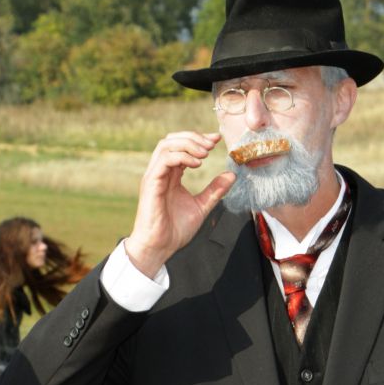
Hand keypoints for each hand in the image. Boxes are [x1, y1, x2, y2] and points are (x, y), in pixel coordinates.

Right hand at [125, 131, 236, 276]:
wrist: (160, 247)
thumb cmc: (175, 230)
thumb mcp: (202, 206)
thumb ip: (215, 190)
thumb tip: (232, 175)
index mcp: (170, 175)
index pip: (181, 147)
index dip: (198, 139)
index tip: (217, 139)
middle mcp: (160, 172)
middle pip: (171, 140)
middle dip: (193, 137)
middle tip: (212, 144)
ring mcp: (154, 176)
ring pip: (166, 145)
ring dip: (188, 144)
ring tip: (205, 153)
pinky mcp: (151, 183)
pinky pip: (164, 160)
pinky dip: (182, 157)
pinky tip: (197, 163)